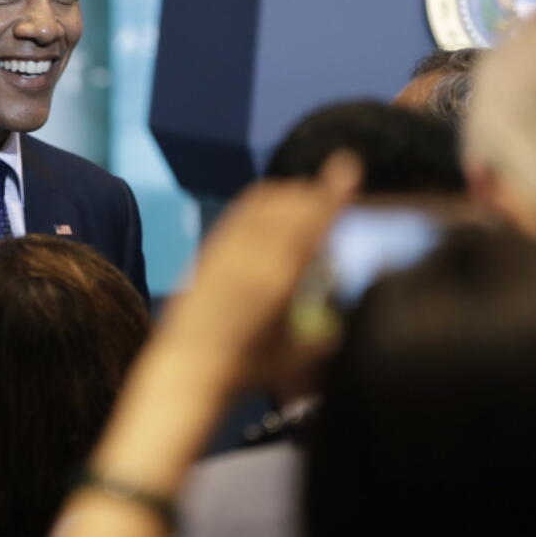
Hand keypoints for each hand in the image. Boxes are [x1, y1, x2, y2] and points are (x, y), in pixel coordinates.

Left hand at [158, 151, 360, 392]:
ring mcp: (226, 251)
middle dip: (315, 196)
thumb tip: (347, 319)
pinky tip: (270, 214)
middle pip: (289, 206)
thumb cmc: (246, 370)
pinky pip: (239, 214)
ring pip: (263, 204)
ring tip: (304, 204)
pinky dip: (262, 204)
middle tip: (332, 202)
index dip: (333, 194)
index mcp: (280, 280)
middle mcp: (252, 257)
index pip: (313, 224)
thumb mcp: (298, 357)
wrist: (188, 368)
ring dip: (288, 196)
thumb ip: (327, 334)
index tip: (347, 166)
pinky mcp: (208, 253)